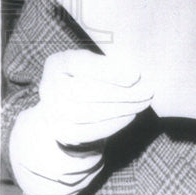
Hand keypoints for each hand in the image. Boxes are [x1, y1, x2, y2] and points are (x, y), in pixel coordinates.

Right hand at [9, 49, 152, 194]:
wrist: (72, 104)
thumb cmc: (93, 76)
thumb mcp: (98, 62)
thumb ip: (111, 64)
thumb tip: (136, 77)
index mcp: (58, 63)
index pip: (79, 64)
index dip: (108, 71)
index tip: (136, 75)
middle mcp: (48, 88)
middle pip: (82, 92)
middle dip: (118, 93)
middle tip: (147, 92)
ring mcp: (51, 112)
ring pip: (86, 113)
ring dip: (120, 109)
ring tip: (143, 103)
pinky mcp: (61, 132)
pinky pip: (87, 132)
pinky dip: (112, 124)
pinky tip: (130, 115)